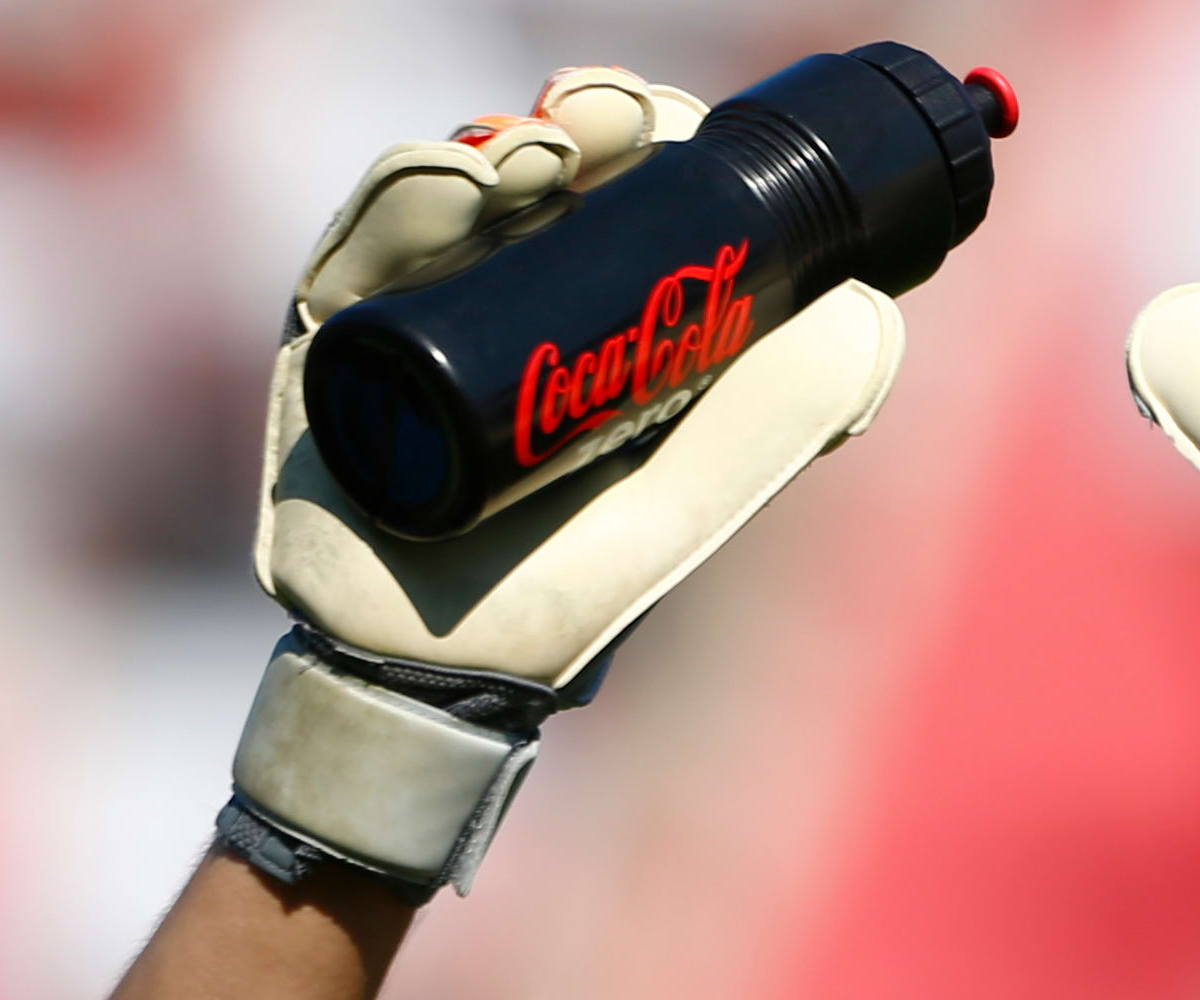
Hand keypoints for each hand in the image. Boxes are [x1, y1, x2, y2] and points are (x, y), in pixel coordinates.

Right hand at [230, 65, 902, 895]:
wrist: (436, 680)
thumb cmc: (557, 604)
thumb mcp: (684, 507)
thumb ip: (770, 424)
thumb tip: (869, 319)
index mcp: (581, 325)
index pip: (612, 196)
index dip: (640, 138)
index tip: (664, 122)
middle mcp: (493, 302)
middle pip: (534, 172)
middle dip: (576, 125)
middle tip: (605, 120)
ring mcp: (410, 314)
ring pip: (448, 186)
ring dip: (497, 145)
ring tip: (538, 155)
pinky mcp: (330, 339)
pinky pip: (360, 239)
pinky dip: (408, 194)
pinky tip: (460, 177)